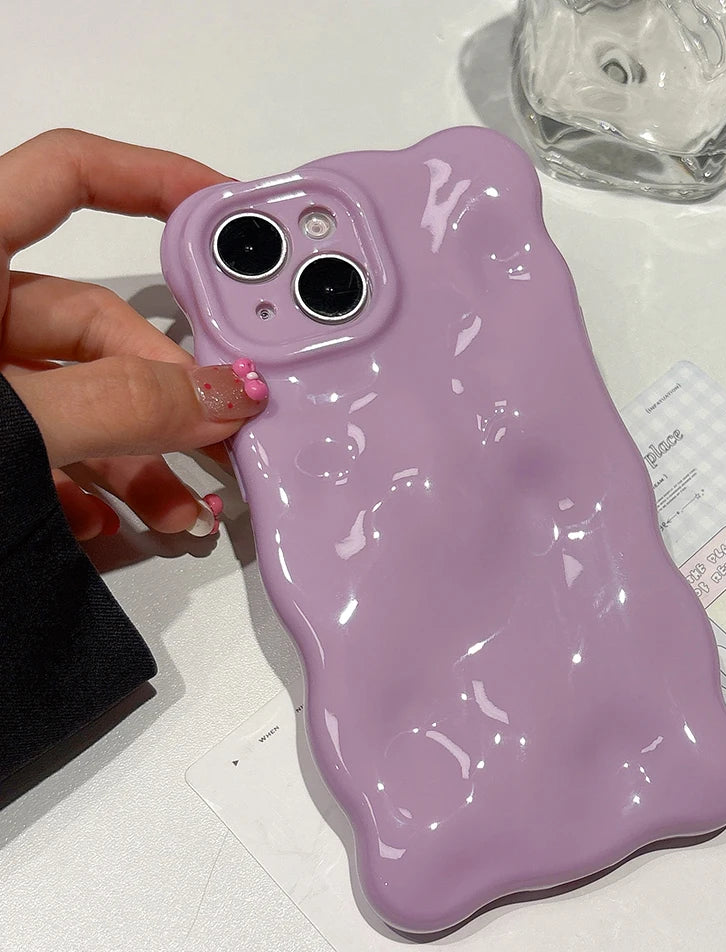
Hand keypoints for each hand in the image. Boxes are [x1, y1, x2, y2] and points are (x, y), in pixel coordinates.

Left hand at [0, 129, 266, 539]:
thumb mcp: (7, 419)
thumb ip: (122, 404)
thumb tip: (225, 397)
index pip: (68, 175)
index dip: (154, 178)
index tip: (227, 209)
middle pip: (97, 323)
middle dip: (166, 386)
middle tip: (219, 437)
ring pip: (79, 399)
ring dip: (140, 456)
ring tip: (182, 510)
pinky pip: (43, 452)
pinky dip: (86, 490)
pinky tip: (115, 526)